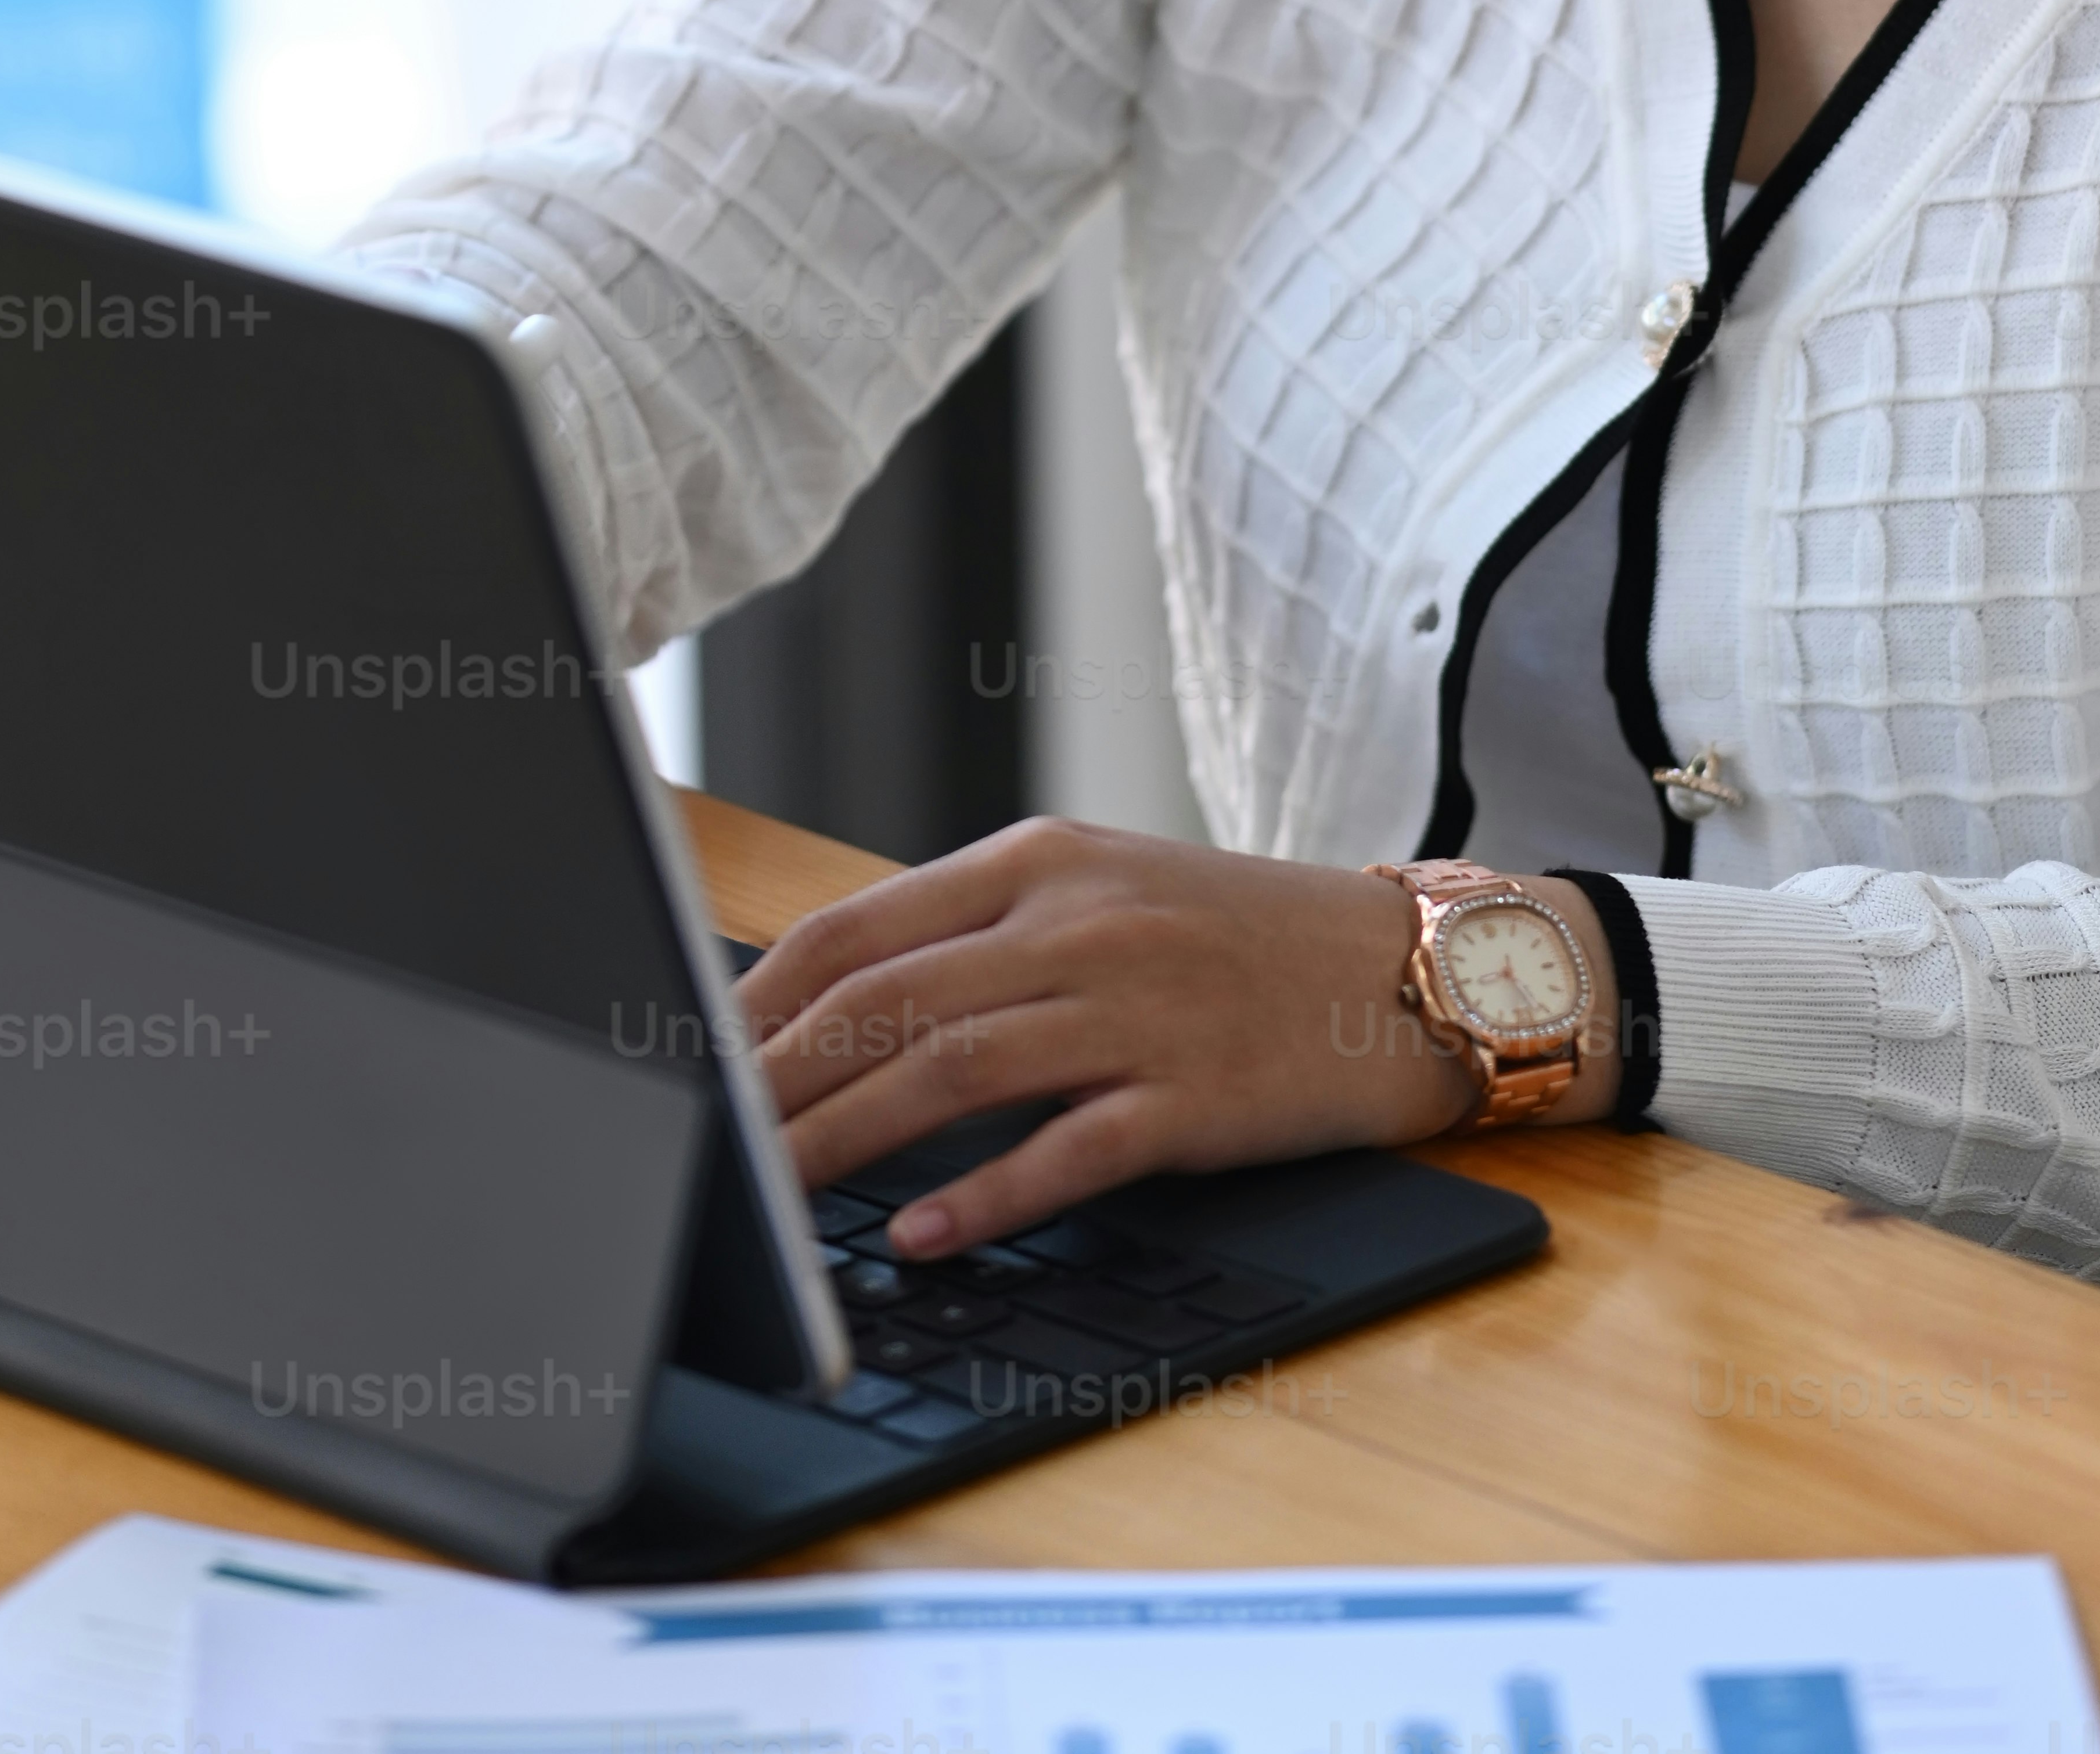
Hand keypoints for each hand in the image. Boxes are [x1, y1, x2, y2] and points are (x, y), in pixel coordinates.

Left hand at [730, 816, 1616, 1262]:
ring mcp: (1137, 1006)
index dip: (760, 997)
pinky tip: (923, 1237)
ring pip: (951, 1069)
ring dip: (844, 1139)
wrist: (1409, 969)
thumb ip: (980, 940)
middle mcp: (1077, 922)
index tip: (690, 1058)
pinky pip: (1069, 1147)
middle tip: (695, 1142)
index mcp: (1038, 862)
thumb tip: (837, 1009)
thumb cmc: (1237, 940)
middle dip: (772, 1081)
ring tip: (765, 1198)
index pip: (858, 928)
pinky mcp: (1195, 1094)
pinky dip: (987, 1194)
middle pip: (885, 1002)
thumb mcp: (1099, 897)